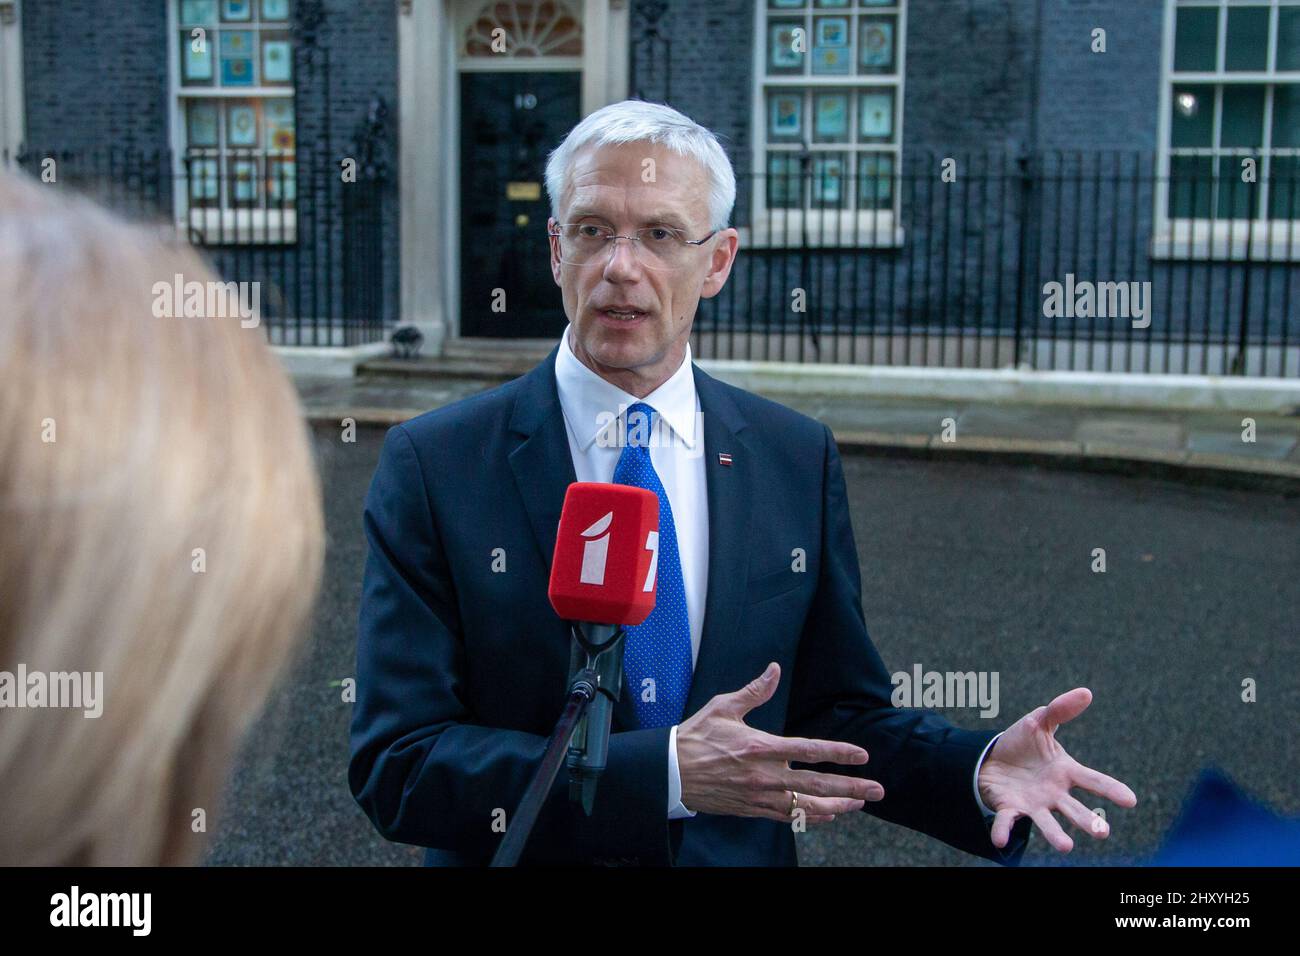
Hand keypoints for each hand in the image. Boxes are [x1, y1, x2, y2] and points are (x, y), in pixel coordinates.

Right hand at [676, 662, 883, 823]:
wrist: (671, 772)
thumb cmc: (695, 736)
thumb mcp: (723, 707)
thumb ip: (754, 691)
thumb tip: (774, 670)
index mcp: (760, 746)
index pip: (808, 750)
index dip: (838, 752)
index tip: (862, 755)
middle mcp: (765, 775)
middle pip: (817, 784)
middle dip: (851, 788)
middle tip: (877, 790)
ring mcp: (760, 796)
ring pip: (807, 806)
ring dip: (837, 806)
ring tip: (858, 804)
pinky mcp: (752, 809)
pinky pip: (789, 817)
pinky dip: (811, 817)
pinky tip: (827, 816)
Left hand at [978, 687, 1136, 851]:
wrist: (990, 758)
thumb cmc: (1023, 743)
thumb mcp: (1039, 721)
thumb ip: (1060, 710)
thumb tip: (1086, 692)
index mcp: (1065, 772)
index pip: (1093, 781)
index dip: (1111, 790)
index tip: (1130, 800)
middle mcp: (1054, 793)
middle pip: (1074, 809)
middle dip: (1087, 820)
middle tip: (1102, 832)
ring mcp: (1033, 804)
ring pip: (1047, 822)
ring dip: (1055, 834)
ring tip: (1066, 846)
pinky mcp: (1010, 809)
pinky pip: (1007, 820)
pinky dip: (1003, 830)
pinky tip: (1000, 840)